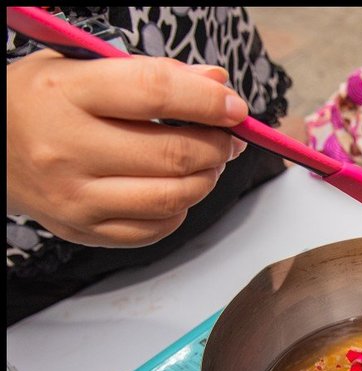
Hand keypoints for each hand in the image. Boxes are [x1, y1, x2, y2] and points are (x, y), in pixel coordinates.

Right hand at [6, 50, 249, 246]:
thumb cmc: (45, 102)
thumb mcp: (85, 67)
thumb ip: (154, 73)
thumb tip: (216, 85)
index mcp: (68, 93)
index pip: (155, 92)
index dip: (208, 102)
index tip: (234, 108)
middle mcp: (67, 148)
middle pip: (173, 154)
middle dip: (218, 147)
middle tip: (227, 139)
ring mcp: (75, 196)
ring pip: (172, 197)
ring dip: (206, 179)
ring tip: (207, 163)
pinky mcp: (84, 230)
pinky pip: (155, 228)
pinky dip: (179, 209)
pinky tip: (175, 189)